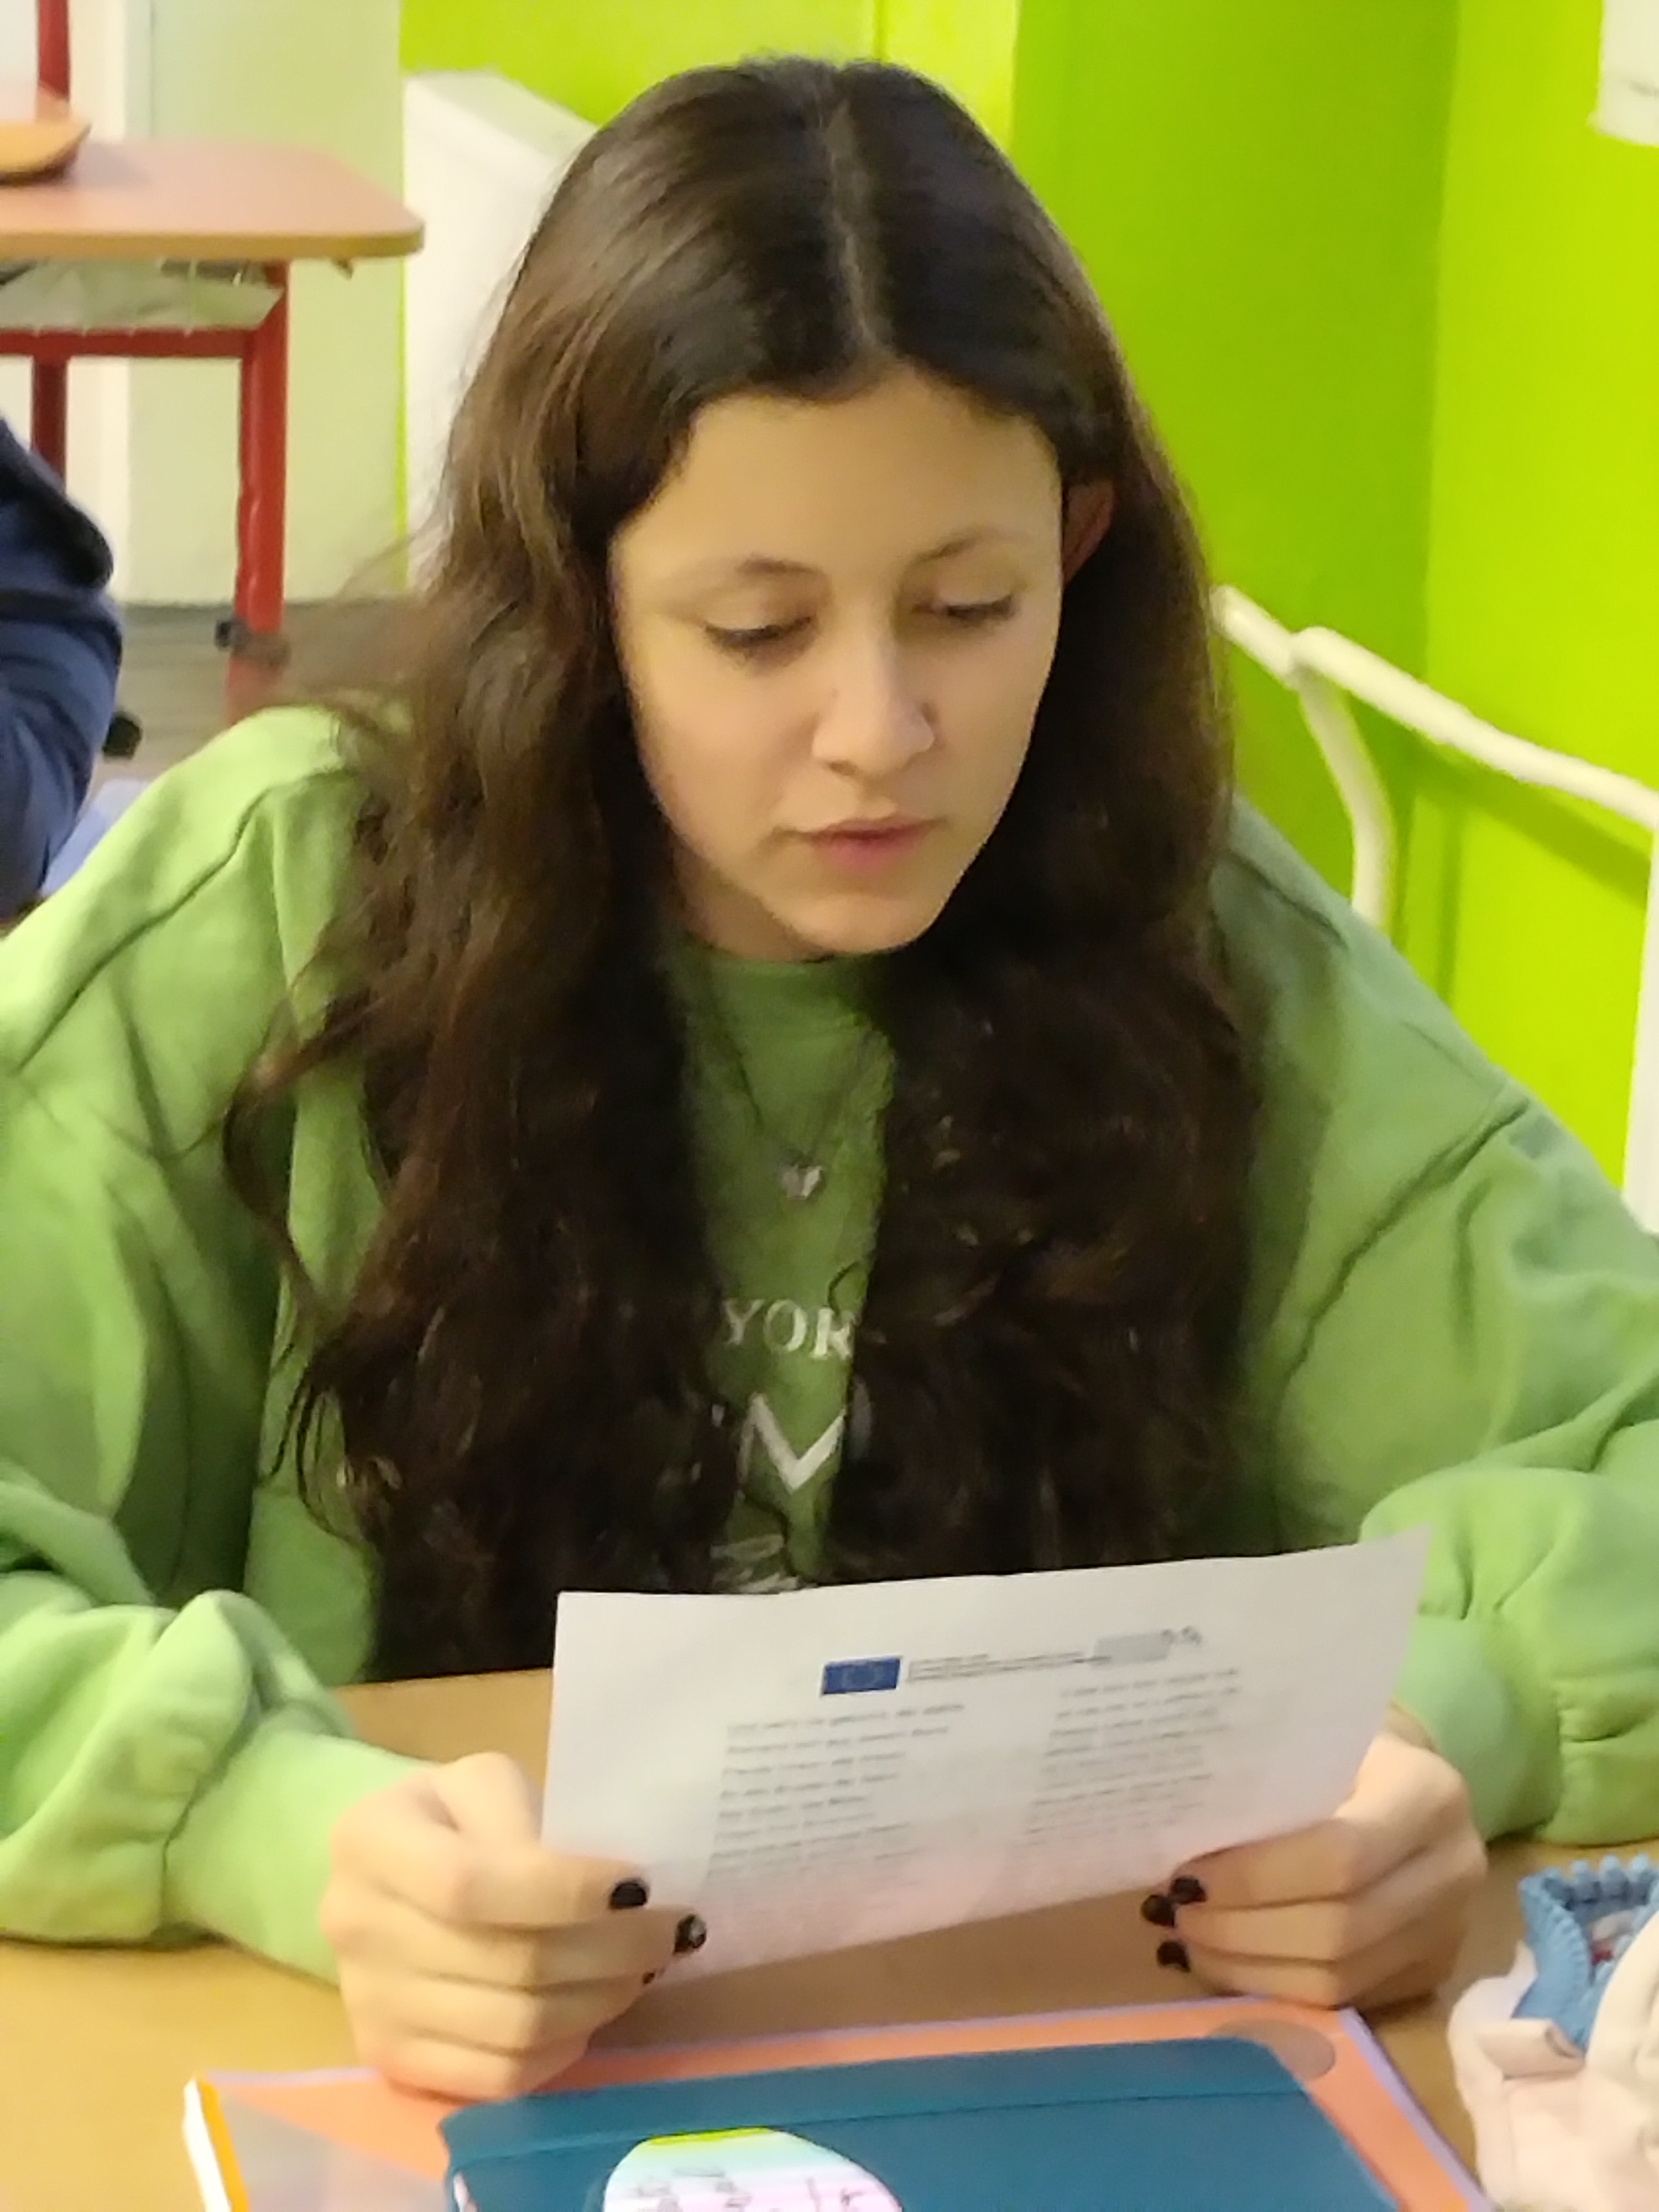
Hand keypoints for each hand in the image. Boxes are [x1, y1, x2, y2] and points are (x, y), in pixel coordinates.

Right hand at [322, 1753, 681, 2098]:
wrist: (390, 1872)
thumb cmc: (452, 1816)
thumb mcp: (482, 1782)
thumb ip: (527, 1818)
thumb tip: (606, 1889)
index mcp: (370, 1840)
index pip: (471, 1885)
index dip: (564, 1892)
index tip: (639, 1885)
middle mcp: (354, 1927)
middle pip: (505, 1964)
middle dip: (610, 1950)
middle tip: (671, 1929)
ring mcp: (369, 2003)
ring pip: (511, 2029)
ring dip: (600, 1999)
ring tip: (644, 1966)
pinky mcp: (390, 2059)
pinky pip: (497, 2078)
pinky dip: (563, 2048)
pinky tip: (595, 2009)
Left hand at [1155, 1717, 1486, 2009]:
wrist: (1407, 1777)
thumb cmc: (1342, 1749)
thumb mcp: (1310, 1742)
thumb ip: (1265, 1784)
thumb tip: (1180, 1834)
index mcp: (1428, 1794)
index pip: (1339, 1855)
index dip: (1255, 1875)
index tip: (1186, 1873)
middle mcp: (1454, 1868)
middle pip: (1338, 1928)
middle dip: (1242, 1928)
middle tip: (1176, 1911)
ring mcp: (1449, 1930)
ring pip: (1339, 1977)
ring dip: (1249, 1967)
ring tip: (1188, 1939)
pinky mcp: (1430, 1973)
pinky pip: (1346, 2000)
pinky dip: (1275, 1988)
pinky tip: (1225, 1962)